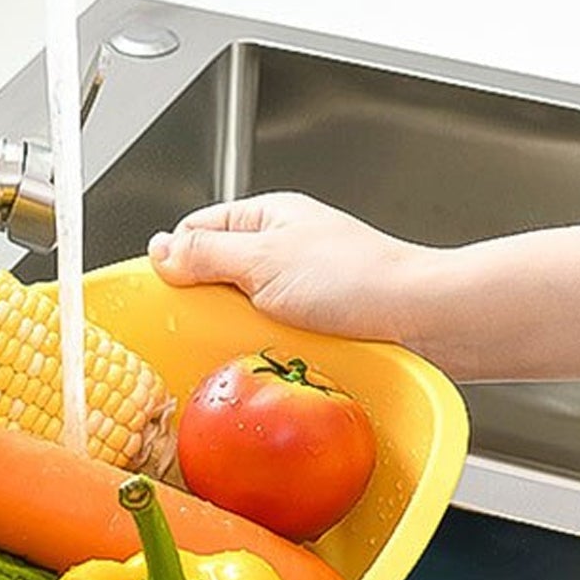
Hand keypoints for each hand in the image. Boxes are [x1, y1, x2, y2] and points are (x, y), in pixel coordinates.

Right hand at [147, 192, 428, 345]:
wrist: (419, 320)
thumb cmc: (356, 280)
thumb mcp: (263, 260)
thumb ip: (206, 254)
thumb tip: (160, 249)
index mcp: (266, 219)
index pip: (197, 230)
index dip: (175, 260)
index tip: (161, 293)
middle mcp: (281, 250)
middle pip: (216, 276)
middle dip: (207, 303)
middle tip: (206, 325)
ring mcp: (297, 290)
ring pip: (241, 312)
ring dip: (235, 332)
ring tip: (240, 345)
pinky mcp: (313, 325)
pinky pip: (269, 338)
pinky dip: (262, 350)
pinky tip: (264, 360)